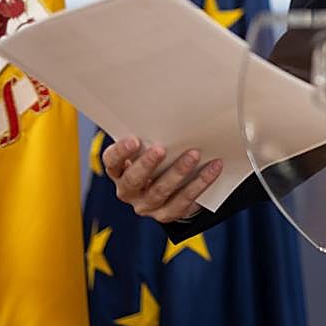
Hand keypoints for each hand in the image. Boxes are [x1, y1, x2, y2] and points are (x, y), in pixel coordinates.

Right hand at [102, 136, 223, 222]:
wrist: (173, 190)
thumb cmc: (159, 160)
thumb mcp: (150, 149)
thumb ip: (152, 138)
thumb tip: (169, 112)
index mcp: (119, 171)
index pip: (112, 161)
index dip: (121, 152)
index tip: (134, 140)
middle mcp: (129, 191)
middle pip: (133, 180)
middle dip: (147, 164)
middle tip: (161, 148)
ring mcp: (147, 205)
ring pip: (160, 191)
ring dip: (178, 172)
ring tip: (194, 154)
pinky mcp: (167, 214)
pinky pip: (184, 200)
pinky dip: (200, 183)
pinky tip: (214, 168)